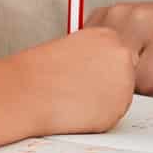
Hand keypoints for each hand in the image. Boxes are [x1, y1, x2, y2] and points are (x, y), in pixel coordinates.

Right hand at [15, 26, 134, 133]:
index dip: (99, 67)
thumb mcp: (72, 46)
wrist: (28, 91)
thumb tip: (101, 68)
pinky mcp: (117, 110)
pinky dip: (96, 117)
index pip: (117, 55)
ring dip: (102, 100)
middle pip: (124, 75)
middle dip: (105, 83)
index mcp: (109, 36)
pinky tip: (77, 108)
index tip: (83, 72)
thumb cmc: (40, 71)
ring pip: (118, 97)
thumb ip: (95, 54)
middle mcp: (122, 57)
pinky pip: (111, 116)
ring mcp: (123, 84)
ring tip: (74, 95)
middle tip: (78, 86)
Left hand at [85, 0, 152, 93]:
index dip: (95, 76)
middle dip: (114, 84)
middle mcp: (122, 15)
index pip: (80, 54)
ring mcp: (143, 25)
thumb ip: (116, 60)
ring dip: (141, 85)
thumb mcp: (142, 44)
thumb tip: (89, 89)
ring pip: (122, 77)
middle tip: (141, 80)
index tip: (109, 83)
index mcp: (111, 14)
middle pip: (98, 69)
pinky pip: (147, 81)